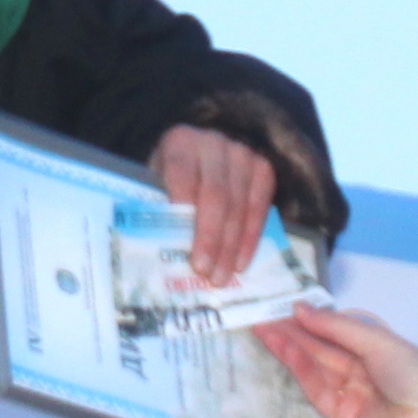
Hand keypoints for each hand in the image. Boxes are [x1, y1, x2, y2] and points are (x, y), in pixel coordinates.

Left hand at [152, 124, 278, 287]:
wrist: (200, 155)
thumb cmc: (170, 178)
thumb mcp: (155, 184)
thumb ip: (157, 207)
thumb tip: (156, 252)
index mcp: (180, 142)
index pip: (182, 176)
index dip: (184, 211)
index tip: (183, 244)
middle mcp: (213, 142)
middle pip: (215, 195)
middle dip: (211, 238)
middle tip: (206, 272)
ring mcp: (242, 154)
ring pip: (239, 205)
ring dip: (231, 245)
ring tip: (222, 276)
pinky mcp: (262, 168)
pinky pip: (259, 208)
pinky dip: (250, 238)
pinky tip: (241, 262)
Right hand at [252, 307, 417, 417]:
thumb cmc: (415, 375)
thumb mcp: (379, 342)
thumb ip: (337, 327)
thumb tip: (300, 309)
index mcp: (377, 346)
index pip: (338, 329)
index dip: (312, 318)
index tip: (284, 306)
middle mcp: (361, 367)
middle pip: (322, 348)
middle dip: (294, 332)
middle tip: (262, 317)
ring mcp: (349, 392)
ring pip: (314, 367)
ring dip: (290, 348)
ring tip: (264, 329)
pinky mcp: (339, 415)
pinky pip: (316, 389)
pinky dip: (300, 369)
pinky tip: (284, 350)